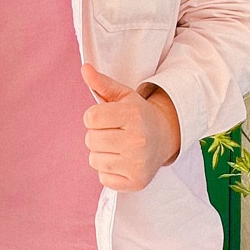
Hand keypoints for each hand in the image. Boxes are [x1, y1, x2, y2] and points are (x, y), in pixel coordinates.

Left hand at [80, 64, 179, 191]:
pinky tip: (121, 161)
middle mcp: (137, 140)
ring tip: (117, 147)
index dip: (93, 117)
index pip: (90, 118)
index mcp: (132, 115)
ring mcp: (137, 163)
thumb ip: (102, 83)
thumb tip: (84, 68)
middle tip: (113, 133)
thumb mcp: (124, 96)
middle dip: (97, 135)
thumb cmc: (138, 115)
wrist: (165, 137)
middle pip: (90, 140)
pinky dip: (108, 171)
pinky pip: (103, 178)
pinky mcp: (136, 181)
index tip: (106, 117)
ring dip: (101, 153)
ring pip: (94, 160)